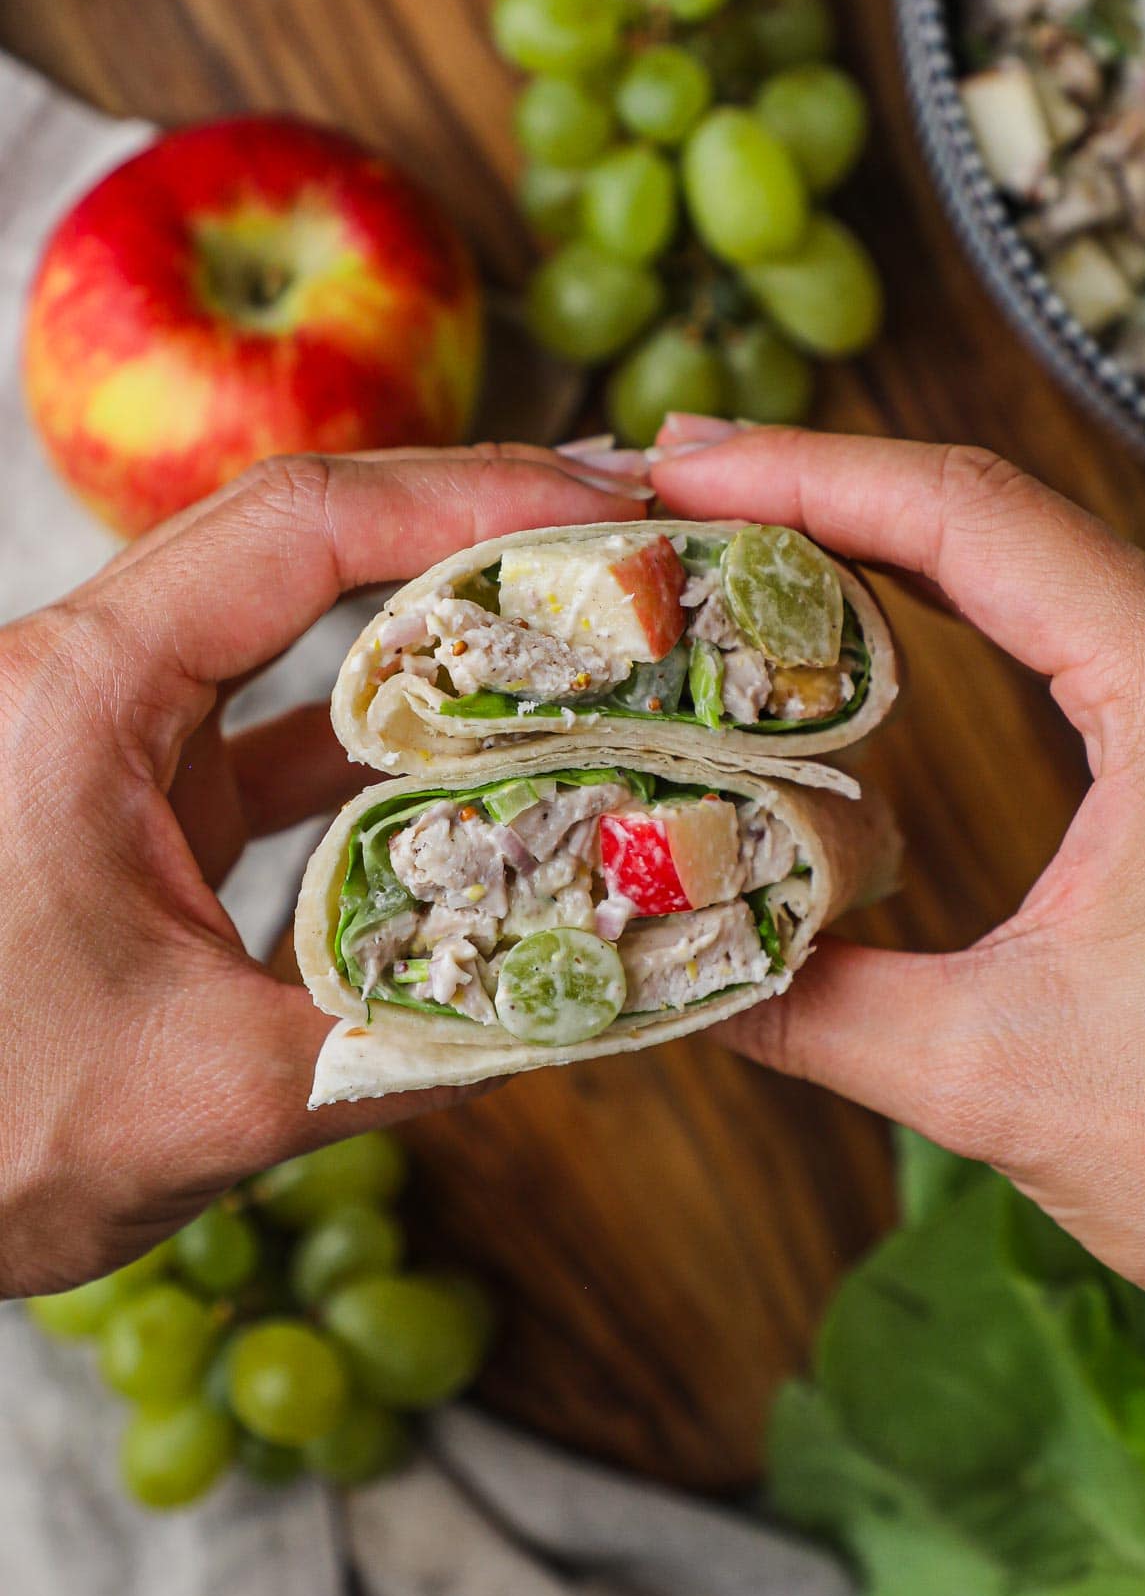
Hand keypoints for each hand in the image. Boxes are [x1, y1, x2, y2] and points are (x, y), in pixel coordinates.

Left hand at [0, 446, 644, 1295]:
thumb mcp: (200, 1100)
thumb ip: (406, 1047)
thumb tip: (586, 1008)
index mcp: (76, 698)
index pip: (296, 528)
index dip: (464, 495)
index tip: (600, 504)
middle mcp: (85, 687)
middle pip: (298, 547)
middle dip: (466, 534)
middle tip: (616, 543)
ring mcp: (105, 746)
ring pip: (293, 641)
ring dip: (433, 637)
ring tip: (575, 640)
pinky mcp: (126, 810)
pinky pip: (273, 740)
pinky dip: (381, 746)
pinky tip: (484, 773)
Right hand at [651, 414, 1144, 1302]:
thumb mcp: (999, 1077)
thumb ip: (818, 1014)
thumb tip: (674, 973)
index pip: (971, 519)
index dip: (809, 476)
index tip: (681, 469)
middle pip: (986, 509)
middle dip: (817, 485)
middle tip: (670, 489)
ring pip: (1019, 556)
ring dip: (869, 531)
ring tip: (728, 529)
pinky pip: (1046, 621)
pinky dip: (933, 596)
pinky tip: (852, 614)